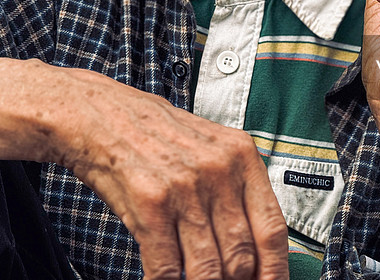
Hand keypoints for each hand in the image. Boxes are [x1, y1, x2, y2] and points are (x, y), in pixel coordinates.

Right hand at [56, 70, 288, 279]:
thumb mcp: (211, 151)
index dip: (274, 270)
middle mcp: (218, 170)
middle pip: (241, 257)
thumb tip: (255, 254)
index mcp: (241, 155)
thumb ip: (236, 193)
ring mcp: (185, 187)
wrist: (105, 115)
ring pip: (207, 271)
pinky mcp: (151, 204)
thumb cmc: (159, 137)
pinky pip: (167, 269)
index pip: (272, 229)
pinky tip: (164, 279)